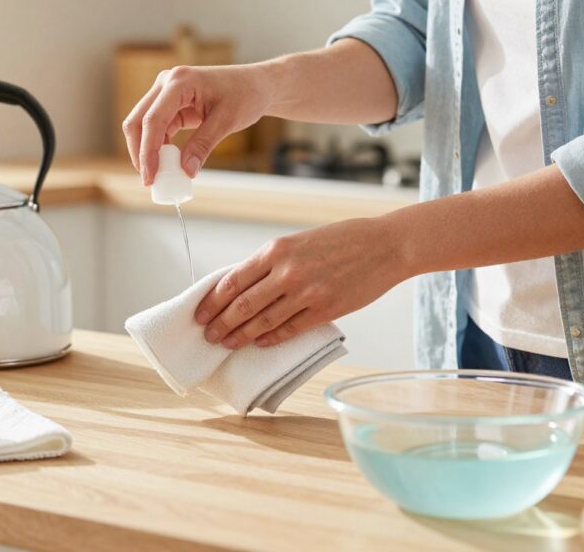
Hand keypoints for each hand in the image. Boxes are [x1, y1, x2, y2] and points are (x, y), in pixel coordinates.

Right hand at [122, 63, 277, 184]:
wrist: (256, 85)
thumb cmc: (246, 95)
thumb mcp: (226, 121)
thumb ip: (203, 145)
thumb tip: (185, 171)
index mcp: (180, 81)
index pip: (153, 119)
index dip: (148, 150)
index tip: (150, 176)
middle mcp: (166, 83)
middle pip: (138, 121)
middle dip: (140, 152)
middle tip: (149, 180)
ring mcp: (165, 93)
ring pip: (142, 126)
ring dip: (147, 151)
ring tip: (159, 176)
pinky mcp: (170, 104)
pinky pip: (156, 128)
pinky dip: (158, 147)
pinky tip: (168, 163)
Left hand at [194, 217, 409, 348]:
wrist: (384, 245)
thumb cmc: (341, 240)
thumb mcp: (298, 242)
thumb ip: (271, 263)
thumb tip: (242, 286)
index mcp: (276, 250)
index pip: (233, 281)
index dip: (213, 301)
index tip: (200, 314)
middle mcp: (287, 271)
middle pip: (243, 305)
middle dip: (221, 323)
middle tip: (208, 335)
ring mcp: (306, 293)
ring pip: (263, 321)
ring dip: (241, 335)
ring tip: (226, 344)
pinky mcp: (325, 310)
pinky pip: (289, 329)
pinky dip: (271, 338)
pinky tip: (259, 343)